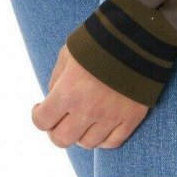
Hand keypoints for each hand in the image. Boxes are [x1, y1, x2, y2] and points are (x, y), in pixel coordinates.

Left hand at [32, 44, 148, 149]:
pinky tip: (101, 125)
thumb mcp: (69, 51)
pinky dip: (104, 138)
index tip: (41, 109)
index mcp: (68, 91)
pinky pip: (112, 142)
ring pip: (87, 143)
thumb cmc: (99, 39)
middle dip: (56, 129)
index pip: (42, 120)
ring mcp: (110, 116)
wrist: (139, 33)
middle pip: (61, 139)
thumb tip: (52, 99)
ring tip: (84, 118)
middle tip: (61, 118)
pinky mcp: (131, 118)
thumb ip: (57, 78)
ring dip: (81, 133)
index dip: (38, 115)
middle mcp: (87, 109)